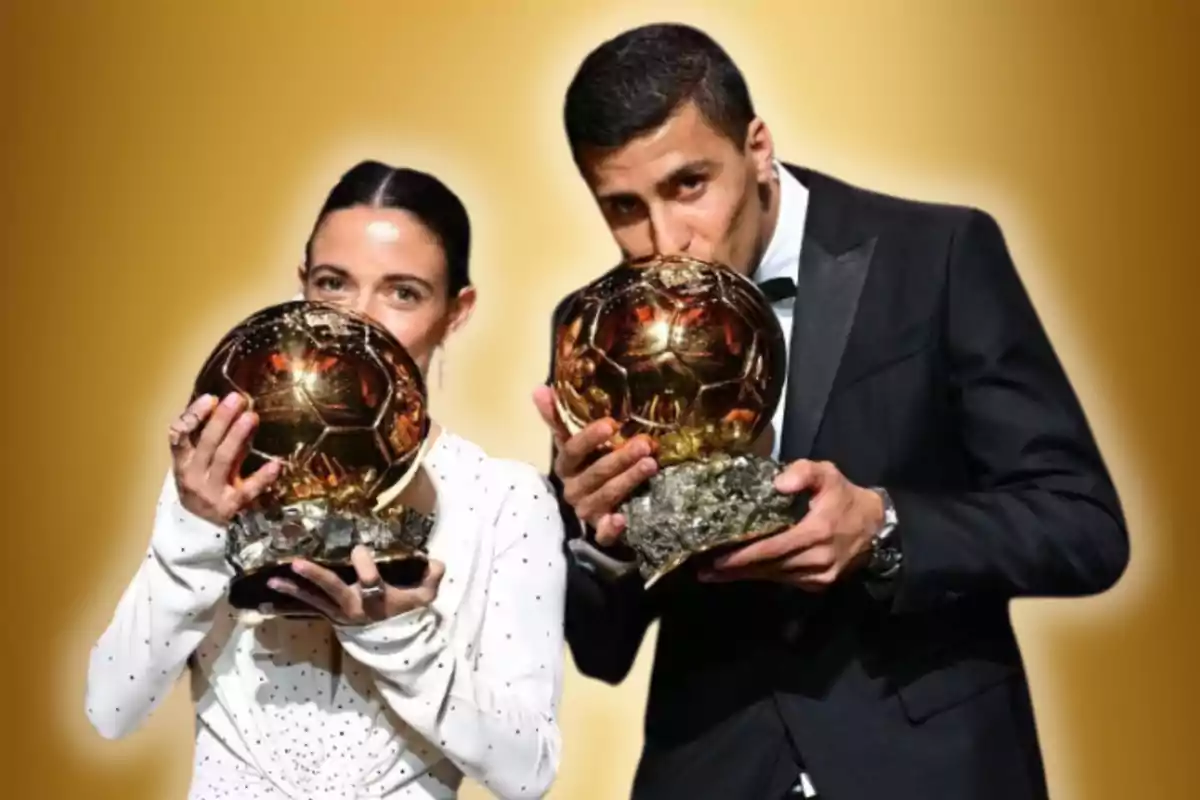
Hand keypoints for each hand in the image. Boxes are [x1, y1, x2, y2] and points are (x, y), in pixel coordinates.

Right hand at [169, 392, 281, 526]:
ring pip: (223, 460)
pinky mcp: (231, 507)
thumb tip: (233, 407)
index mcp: (182, 462)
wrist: (200, 531)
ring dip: (237, 436)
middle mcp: (193, 476)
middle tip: (237, 399)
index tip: (210, 398)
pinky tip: (276, 464)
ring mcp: (211, 492)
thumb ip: (213, 439)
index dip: (192, 416)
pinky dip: (261, 477)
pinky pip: (247, 490)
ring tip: (251, 417)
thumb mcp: (200, 464)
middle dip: (221, 419)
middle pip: (206, 443)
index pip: (178, 436)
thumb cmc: (204, 486)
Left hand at [268, 546, 444, 624]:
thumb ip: (431, 577)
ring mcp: (340, 613)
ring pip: (315, 599)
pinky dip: (291, 601)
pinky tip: (273, 591)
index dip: (364, 563)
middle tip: (296, 563)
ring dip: (294, 589)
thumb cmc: (408, 615)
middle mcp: (355, 606)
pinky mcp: (331, 616)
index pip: (369, 579)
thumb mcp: (425, 598)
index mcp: (378, 599)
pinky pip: (309, 607)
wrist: (395, 646)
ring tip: (274, 579)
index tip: (360, 548)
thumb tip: (436, 561)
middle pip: (333, 589)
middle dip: (315, 576)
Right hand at [532, 386, 656, 545]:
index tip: (610, 424)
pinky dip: (610, 529)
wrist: (593, 509)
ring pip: (605, 496)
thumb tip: (539, 388)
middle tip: (644, 444)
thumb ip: (558, 419)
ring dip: (627, 481)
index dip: (589, 438)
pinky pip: (603, 534)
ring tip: (650, 465)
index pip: (572, 450)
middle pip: (595, 473)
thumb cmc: (586, 468)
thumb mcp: (573, 444)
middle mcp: (573, 489)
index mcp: (566, 466)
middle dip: (620, 458)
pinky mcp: (600, 531)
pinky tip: (621, 519)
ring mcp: (586, 511)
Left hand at [699, 460, 883, 590]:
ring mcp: (819, 576)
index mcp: (817, 532)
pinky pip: (785, 580)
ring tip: (714, 573)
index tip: (716, 559)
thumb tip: (777, 484)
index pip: (772, 548)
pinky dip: (763, 576)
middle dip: (735, 570)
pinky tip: (742, 572)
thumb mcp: (828, 473)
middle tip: (703, 569)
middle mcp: (817, 559)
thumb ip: (803, 471)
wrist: (877, 527)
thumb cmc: (844, 497)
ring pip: (775, 577)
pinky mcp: (819, 584)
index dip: (743, 556)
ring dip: (744, 576)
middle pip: (768, 567)